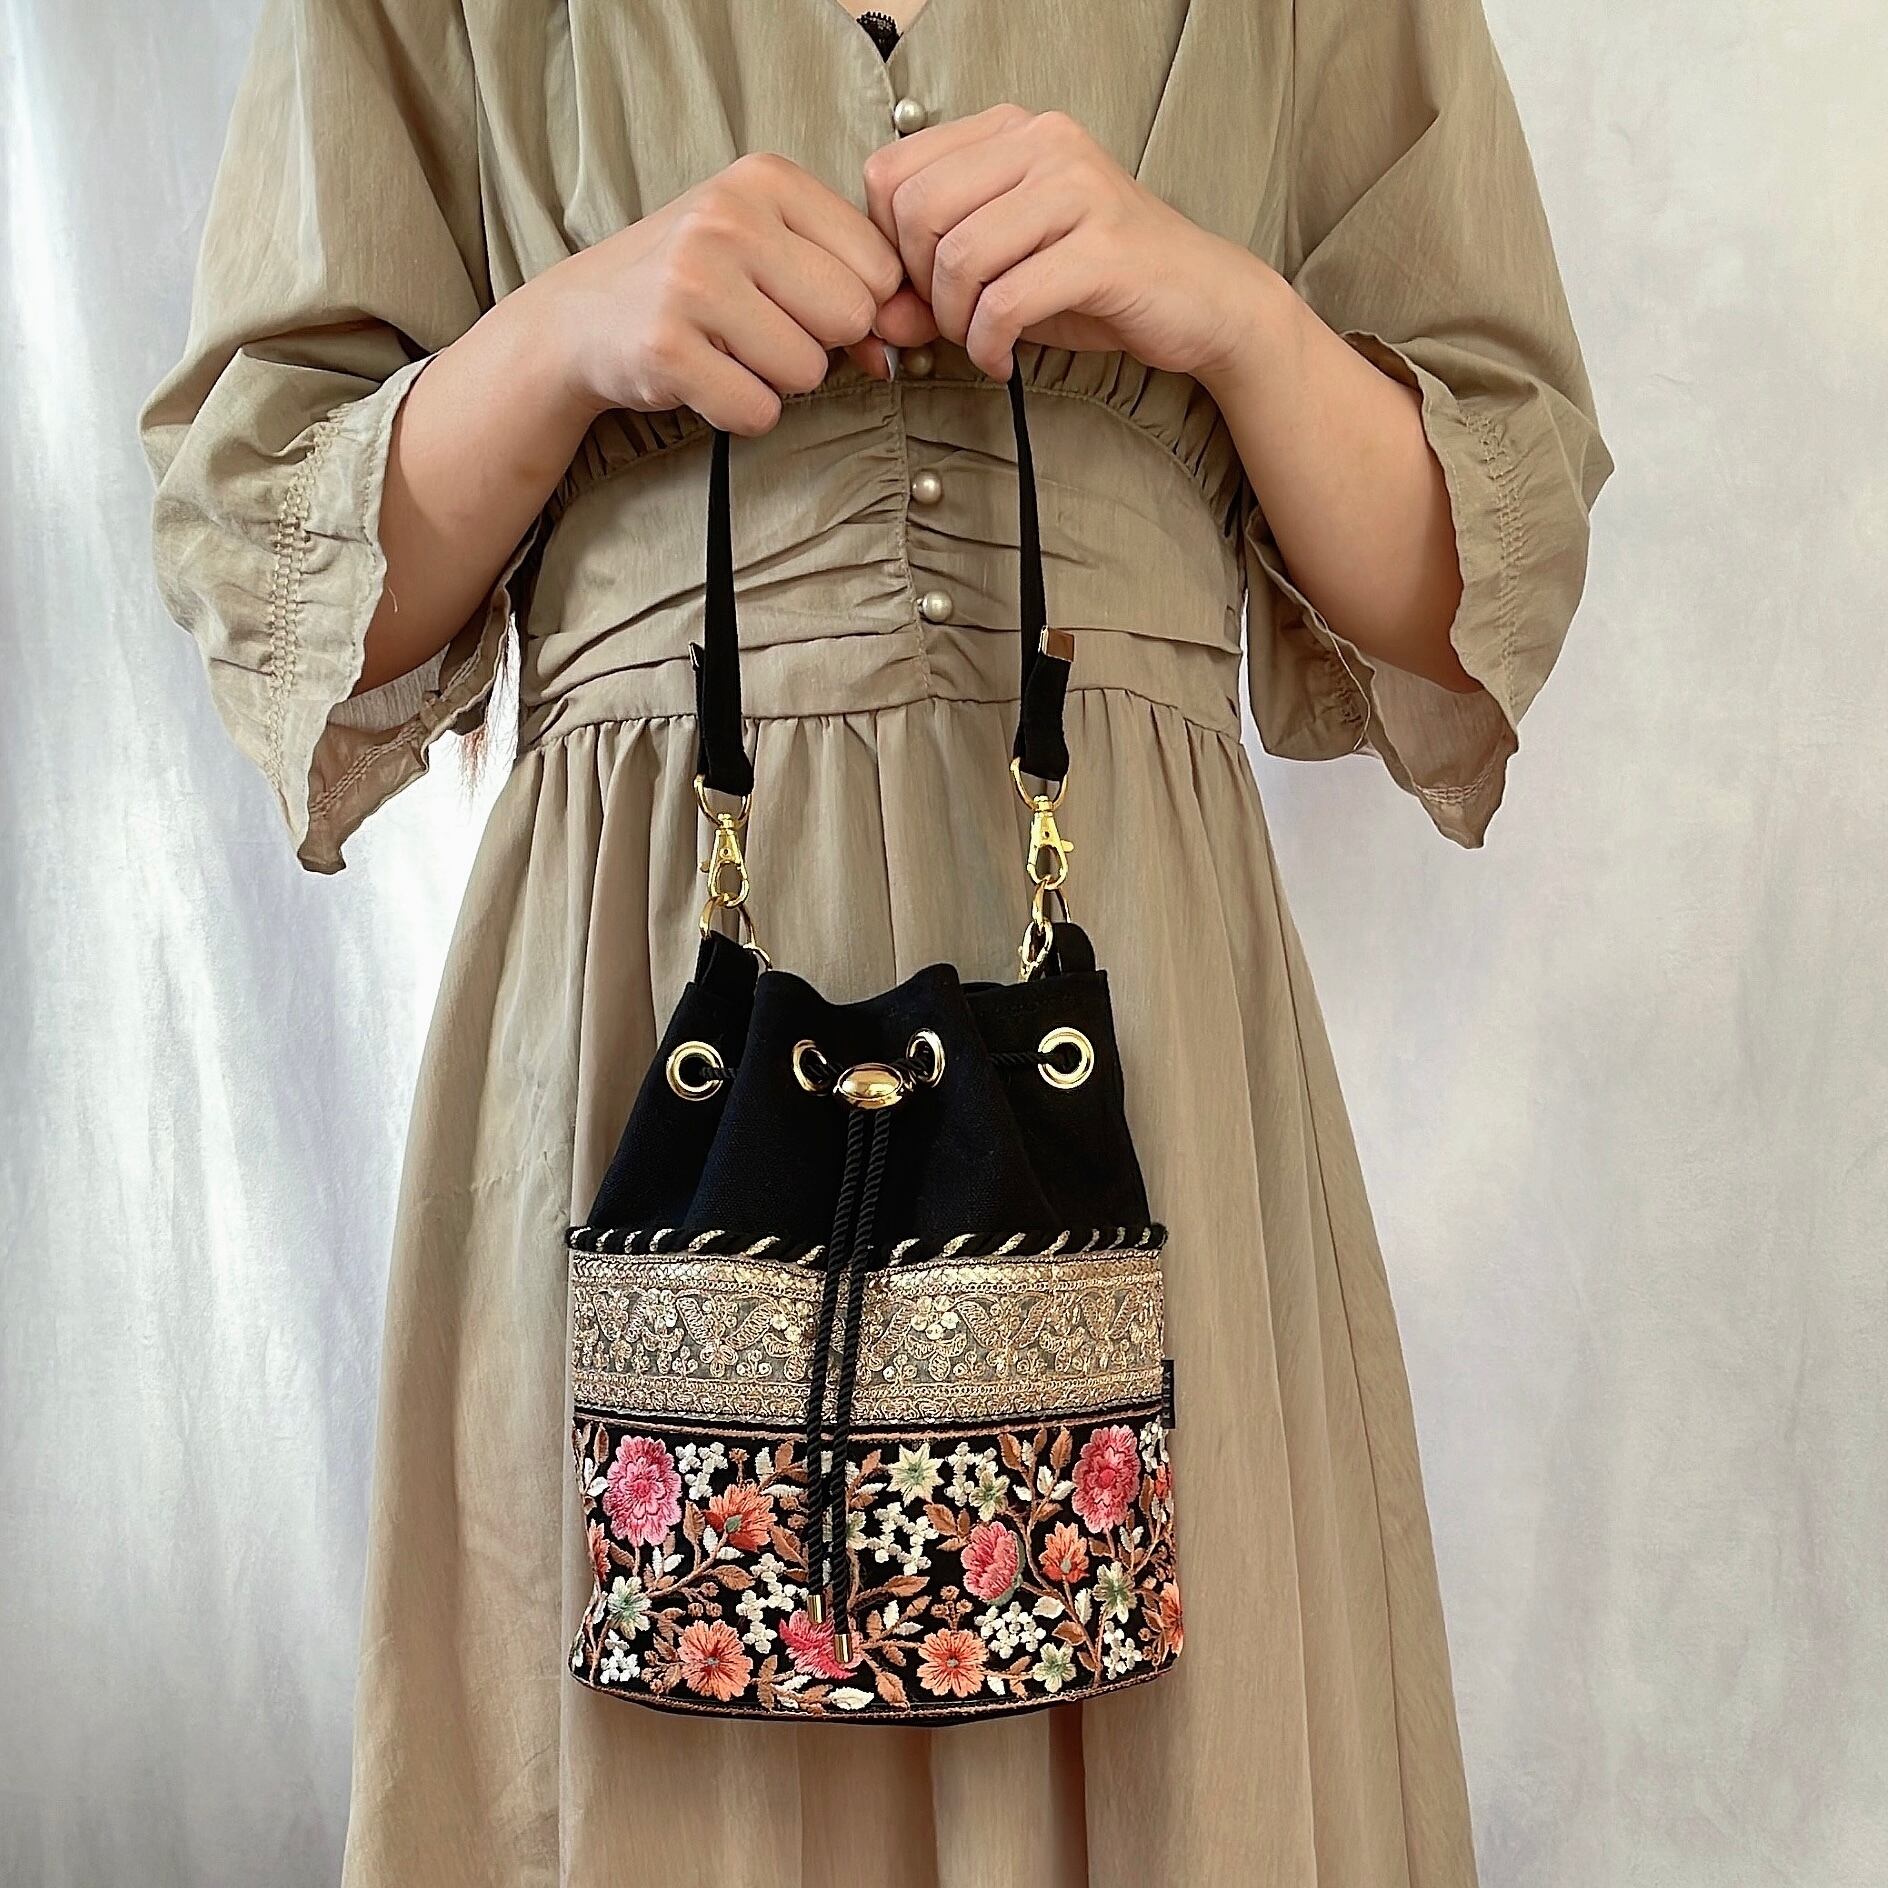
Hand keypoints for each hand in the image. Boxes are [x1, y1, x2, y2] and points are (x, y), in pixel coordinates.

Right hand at [538, 153, 913, 434]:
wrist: (583, 315)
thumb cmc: (693, 281)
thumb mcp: (770, 249)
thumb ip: (849, 283)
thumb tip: (904, 345)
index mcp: (765, 178)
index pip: (878, 265)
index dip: (857, 303)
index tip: (806, 304)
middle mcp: (728, 218)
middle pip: (851, 316)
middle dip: (819, 342)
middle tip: (761, 328)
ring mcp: (693, 282)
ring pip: (809, 370)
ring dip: (778, 380)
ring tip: (728, 348)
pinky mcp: (667, 349)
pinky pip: (759, 411)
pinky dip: (740, 411)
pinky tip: (706, 377)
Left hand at [862, 105, 1278, 385]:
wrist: (1201, 300)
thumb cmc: (1100, 281)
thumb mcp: (1009, 265)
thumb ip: (939, 276)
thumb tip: (880, 316)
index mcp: (1012, 130)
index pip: (893, 173)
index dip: (888, 246)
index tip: (920, 291)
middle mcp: (1044, 142)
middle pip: (917, 210)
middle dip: (919, 286)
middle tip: (951, 324)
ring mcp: (1077, 189)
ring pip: (959, 256)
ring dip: (955, 322)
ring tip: (982, 343)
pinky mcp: (1103, 248)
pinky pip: (1007, 301)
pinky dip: (990, 345)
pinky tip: (1002, 360)